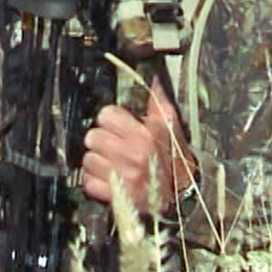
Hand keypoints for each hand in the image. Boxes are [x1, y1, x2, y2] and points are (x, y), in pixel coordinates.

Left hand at [81, 81, 196, 214]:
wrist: (184, 197)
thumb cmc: (175, 159)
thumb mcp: (170, 127)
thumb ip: (157, 99)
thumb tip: (152, 74)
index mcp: (144, 135)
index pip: (106, 115)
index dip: (109, 119)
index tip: (116, 126)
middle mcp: (132, 155)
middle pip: (92, 136)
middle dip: (100, 141)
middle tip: (112, 146)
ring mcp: (122, 177)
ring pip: (87, 159)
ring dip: (97, 162)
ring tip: (111, 164)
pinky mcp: (115, 196)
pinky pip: (88, 182)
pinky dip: (95, 182)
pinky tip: (109, 180)